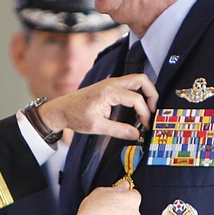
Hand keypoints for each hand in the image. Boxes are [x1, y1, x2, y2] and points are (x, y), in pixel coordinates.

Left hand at [37, 74, 157, 141]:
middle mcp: (111, 83)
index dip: (144, 113)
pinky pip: (129, 85)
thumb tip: (137, 134)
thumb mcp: (96, 126)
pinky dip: (137, 93)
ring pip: (136, 80)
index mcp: (108, 91)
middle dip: (152, 94)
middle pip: (141, 80)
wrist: (60, 110)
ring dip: (145, 93)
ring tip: (146, 110)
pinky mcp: (109, 86)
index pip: (136, 98)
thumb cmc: (75, 116)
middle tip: (152, 111)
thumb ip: (118, 130)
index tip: (145, 126)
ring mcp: (110, 83)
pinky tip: (136, 108)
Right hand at [73, 180, 140, 214]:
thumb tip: (123, 186)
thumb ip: (116, 188)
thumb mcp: (101, 191)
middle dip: (122, 208)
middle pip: (131, 209)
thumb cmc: (93, 211)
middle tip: (107, 208)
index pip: (133, 194)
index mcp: (132, 200)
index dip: (123, 194)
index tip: (116, 195)